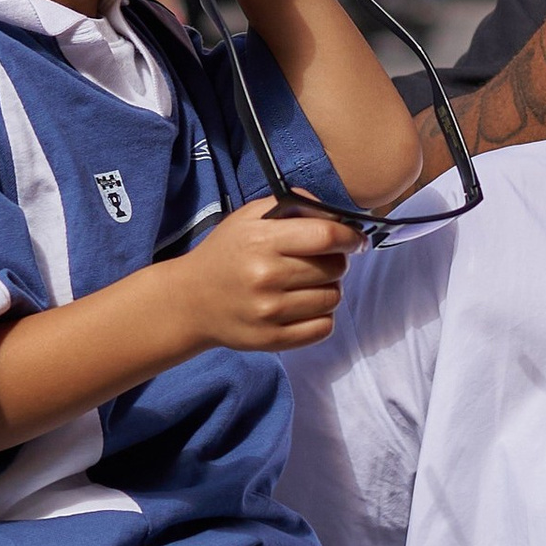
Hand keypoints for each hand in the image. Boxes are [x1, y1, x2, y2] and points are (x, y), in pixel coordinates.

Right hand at [171, 200, 358, 349]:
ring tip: (311, 284)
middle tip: (324, 261)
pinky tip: (307, 306)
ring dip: (330, 289)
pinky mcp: (273, 340)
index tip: (355, 240)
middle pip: (334, 268)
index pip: (326, 236)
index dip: (350, 237)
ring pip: (333, 299)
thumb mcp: (248, 218)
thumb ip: (291, 206)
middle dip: (338, 262)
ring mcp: (270, 312)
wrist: (190, 301)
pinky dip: (323, 317)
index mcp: (262, 241)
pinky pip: (323, 328)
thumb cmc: (226, 254)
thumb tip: (335, 215)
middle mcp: (266, 277)